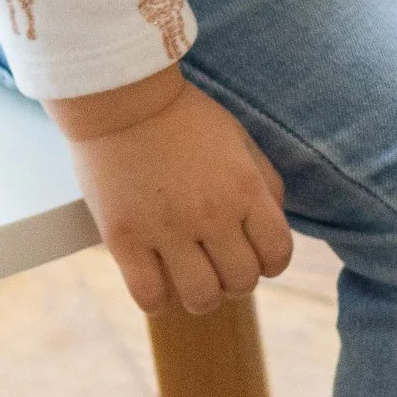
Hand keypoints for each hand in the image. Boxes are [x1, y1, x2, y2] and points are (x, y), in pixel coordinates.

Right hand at [45, 67, 293, 314]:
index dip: (269, 262)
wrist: (119, 96)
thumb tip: (273, 224)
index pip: (277, 254)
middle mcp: (211, 214)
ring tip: (189, 279)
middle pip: (241, 282)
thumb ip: (264, 181)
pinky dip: (158, 300)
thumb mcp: (238, 138)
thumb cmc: (181, 115)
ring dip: (201, 296)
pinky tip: (156, 281)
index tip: (252, 254)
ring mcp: (166, 229)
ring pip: (200, 298)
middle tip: (217, 264)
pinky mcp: (125, 239)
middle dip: (234, 279)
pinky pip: (149, 296)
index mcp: (245, 189)